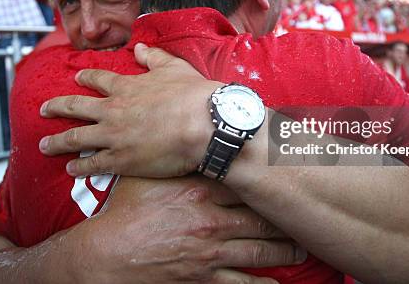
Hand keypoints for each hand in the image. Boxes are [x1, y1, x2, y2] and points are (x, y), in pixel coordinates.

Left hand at [40, 43, 220, 176]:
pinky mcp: (121, 160)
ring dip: (58, 141)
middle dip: (56, 108)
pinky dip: (79, 166)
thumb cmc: (192, 94)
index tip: (77, 78)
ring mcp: (113, 136)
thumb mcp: (173, 67)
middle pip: (75, 107)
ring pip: (76, 137)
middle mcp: (113, 110)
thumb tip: (139, 47)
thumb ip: (153, 56)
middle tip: (43, 110)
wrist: (203, 124)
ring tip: (44, 145)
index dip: (86, 78)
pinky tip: (70, 168)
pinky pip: (92, 163)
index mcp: (126, 87)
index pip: (99, 80)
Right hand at [69, 176, 302, 282]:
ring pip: (258, 251)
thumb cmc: (124, 211)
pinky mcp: (202, 278)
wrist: (105, 254)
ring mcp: (209, 252)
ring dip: (282, 251)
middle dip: (284, 219)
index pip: (246, 184)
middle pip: (260, 219)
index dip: (269, 181)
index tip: (286, 177)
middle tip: (303, 217)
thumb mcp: (148, 176)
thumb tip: (189, 139)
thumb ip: (172, 161)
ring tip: (300, 250)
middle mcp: (212, 221)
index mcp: (200, 191)